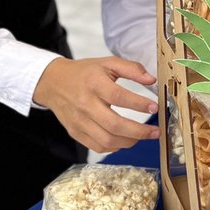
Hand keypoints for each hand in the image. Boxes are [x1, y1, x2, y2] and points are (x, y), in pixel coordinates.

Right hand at [34, 57, 159, 153]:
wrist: (53, 83)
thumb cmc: (84, 73)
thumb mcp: (107, 63)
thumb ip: (131, 68)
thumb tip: (152, 80)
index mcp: (94, 83)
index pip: (119, 97)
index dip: (139, 104)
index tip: (155, 107)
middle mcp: (85, 104)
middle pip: (114, 125)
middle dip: (139, 131)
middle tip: (156, 131)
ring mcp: (79, 121)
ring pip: (107, 140)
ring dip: (130, 141)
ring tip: (143, 136)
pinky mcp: (75, 133)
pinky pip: (97, 147)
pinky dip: (115, 147)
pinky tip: (125, 139)